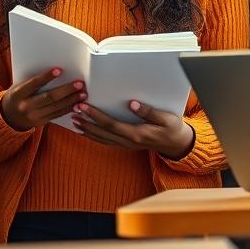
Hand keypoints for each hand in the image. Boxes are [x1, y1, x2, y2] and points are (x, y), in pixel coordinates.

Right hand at [0, 68, 84, 130]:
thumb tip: (55, 71)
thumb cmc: (17, 96)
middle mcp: (26, 106)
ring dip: (71, 100)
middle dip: (66, 90)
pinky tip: (77, 103)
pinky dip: (68, 109)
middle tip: (79, 84)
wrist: (9, 117)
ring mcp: (34, 116)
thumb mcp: (18, 86)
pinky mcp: (41, 122)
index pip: (34, 84)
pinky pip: (57, 115)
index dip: (46, 77)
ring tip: (83, 93)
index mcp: (18, 94)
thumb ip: (32, 81)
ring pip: (56, 107)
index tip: (59, 70)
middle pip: (49, 97)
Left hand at [71, 100, 194, 159]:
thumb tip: (133, 104)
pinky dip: (94, 136)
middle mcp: (129, 141)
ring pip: (102, 139)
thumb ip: (149, 112)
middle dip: (87, 122)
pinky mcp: (126, 144)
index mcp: (137, 134)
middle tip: (73, 112)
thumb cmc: (172, 128)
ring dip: (87, 130)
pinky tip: (85, 131)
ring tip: (74, 121)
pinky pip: (106, 141)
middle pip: (103, 133)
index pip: (112, 124)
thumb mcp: (166, 118)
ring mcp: (126, 144)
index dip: (97, 116)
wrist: (176, 144)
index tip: (85, 106)